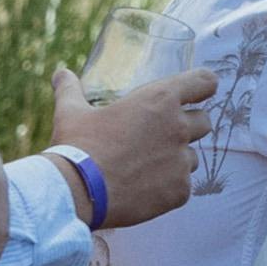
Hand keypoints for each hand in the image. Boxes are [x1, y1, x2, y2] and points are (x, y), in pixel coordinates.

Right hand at [52, 61, 212, 229]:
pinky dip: (168, 187)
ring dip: (176, 159)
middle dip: (187, 126)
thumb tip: (61, 73)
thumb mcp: (71, 112)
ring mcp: (182, 161)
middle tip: (159, 136)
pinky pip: (183, 186)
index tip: (198, 92)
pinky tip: (142, 188)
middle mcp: (178, 127)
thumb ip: (71, 89)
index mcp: (160, 99)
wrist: (76, 192)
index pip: (205, 82)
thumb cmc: (77, 147)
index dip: (203, 86)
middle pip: (203, 122)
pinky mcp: (180, 191)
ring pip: (192, 157)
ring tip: (144, 166)